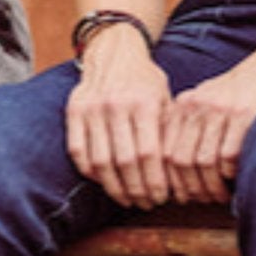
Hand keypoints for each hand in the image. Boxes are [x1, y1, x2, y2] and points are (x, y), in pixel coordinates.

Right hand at [66, 34, 173, 208]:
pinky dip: (91, 172)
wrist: (114, 51)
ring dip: (114, 187)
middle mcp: (116, 105)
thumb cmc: (146, 81)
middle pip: (125, 162)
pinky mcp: (74, 112)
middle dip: (137, 189)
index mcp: (144, 102)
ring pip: (100, 162)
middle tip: (146, 204)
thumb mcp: (165, 97)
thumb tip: (181, 172)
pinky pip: (78, 152)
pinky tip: (104, 182)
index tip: (162, 197)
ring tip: (127, 199)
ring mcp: (92, 108)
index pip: (149, 153)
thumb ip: (169, 130)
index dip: (155, 181)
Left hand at [162, 62, 255, 204]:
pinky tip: (236, 180)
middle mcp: (199, 105)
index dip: (172, 179)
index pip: (167, 151)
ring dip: (212, 186)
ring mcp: (222, 109)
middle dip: (191, 188)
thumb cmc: (245, 88)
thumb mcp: (210, 99)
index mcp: (186, 104)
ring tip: (219, 196)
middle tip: (202, 200)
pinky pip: (229, 156)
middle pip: (182, 160)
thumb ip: (193, 125)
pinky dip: (231, 174)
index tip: (181, 196)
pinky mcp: (245, 115)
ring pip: (205, 162)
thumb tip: (179, 170)